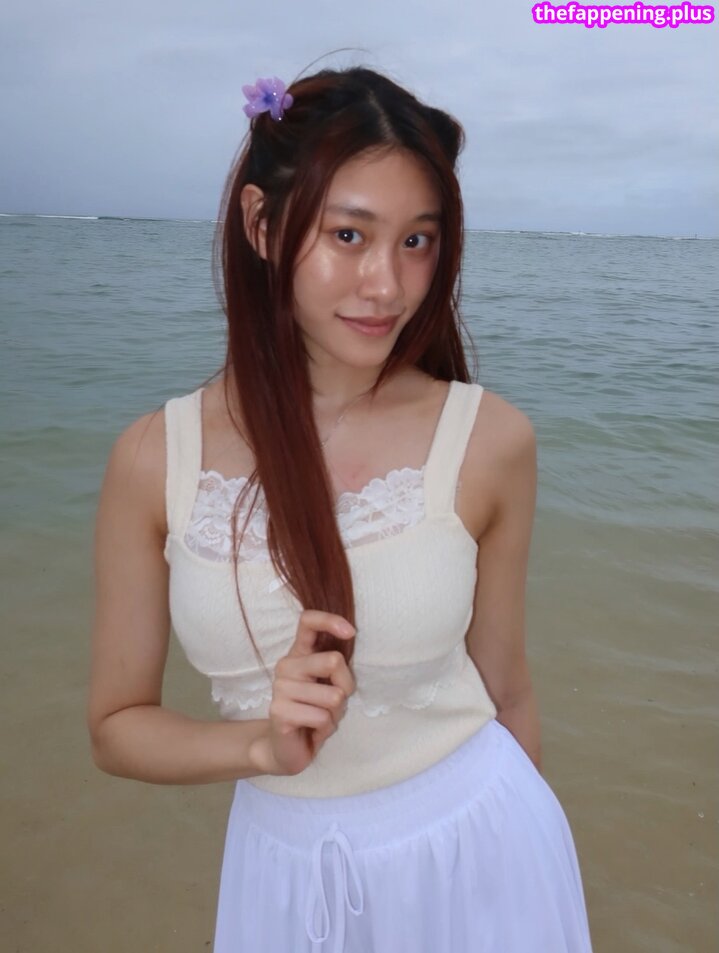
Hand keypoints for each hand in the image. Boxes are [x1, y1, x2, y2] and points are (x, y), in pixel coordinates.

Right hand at [250, 610, 356, 777]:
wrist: (287, 749)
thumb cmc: (315, 712)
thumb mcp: (331, 686)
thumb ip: (336, 669)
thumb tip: (340, 658)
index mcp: (299, 654)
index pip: (308, 621)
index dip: (330, 620)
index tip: (350, 632)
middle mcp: (286, 666)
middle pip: (333, 660)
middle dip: (345, 686)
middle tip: (334, 703)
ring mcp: (280, 688)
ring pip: (333, 696)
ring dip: (335, 714)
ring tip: (320, 719)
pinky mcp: (279, 712)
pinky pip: (323, 717)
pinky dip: (326, 729)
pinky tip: (313, 731)